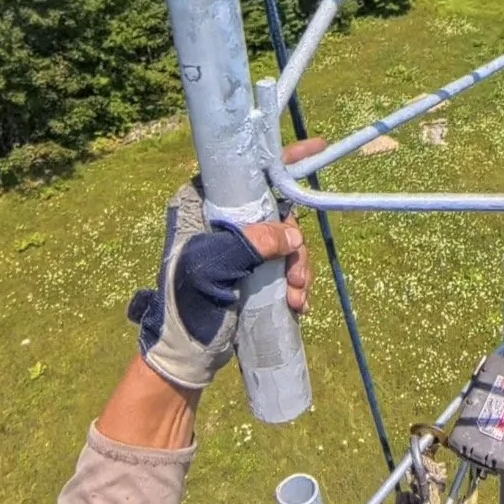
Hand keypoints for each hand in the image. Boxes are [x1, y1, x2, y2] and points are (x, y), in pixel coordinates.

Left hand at [127, 141, 322, 393]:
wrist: (185, 355)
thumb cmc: (186, 306)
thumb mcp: (213, 268)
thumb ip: (250, 244)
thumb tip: (293, 236)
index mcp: (200, 206)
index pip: (244, 171)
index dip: (281, 160)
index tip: (318, 148)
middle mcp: (220, 221)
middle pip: (276, 212)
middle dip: (294, 245)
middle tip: (297, 278)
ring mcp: (238, 248)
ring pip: (285, 242)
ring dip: (298, 271)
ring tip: (297, 300)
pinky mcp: (250, 272)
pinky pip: (284, 267)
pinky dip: (295, 285)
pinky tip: (297, 306)